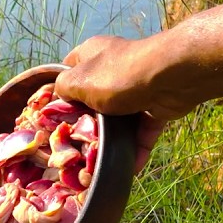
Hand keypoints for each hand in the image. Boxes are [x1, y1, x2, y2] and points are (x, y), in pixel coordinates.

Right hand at [55, 35, 193, 173]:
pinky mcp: (156, 105)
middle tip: (76, 146)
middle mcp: (113, 69)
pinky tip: (130, 167)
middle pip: (93, 100)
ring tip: (102, 162)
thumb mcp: (79, 81)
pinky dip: (137, 148)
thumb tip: (60, 97)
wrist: (169, 78)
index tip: (53, 114)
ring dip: (114, 141)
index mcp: (91, 55)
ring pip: (119, 119)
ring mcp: (136, 88)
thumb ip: (63, 89)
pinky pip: (143, 130)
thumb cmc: (117, 76)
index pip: (68, 71)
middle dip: (87, 124)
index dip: (59, 90)